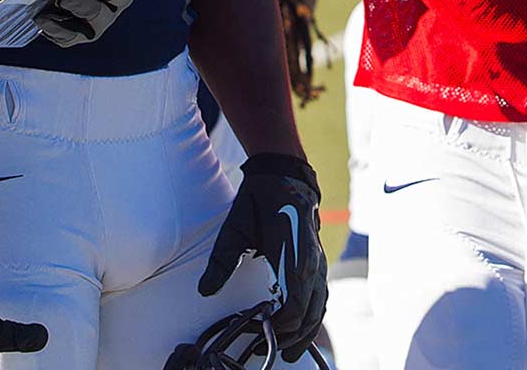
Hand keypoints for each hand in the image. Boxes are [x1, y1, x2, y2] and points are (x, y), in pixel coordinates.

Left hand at [198, 153, 327, 356]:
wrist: (285, 175)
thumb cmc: (259, 201)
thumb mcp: (234, 226)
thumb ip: (221, 260)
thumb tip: (205, 291)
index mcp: (291, 254)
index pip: (293, 303)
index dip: (280, 325)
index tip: (261, 333)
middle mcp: (310, 261)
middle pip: (309, 310)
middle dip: (293, 335)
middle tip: (273, 351)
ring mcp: (317, 261)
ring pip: (319, 304)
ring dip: (307, 329)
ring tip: (291, 350)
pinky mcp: (317, 260)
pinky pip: (321, 294)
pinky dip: (314, 314)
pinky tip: (303, 327)